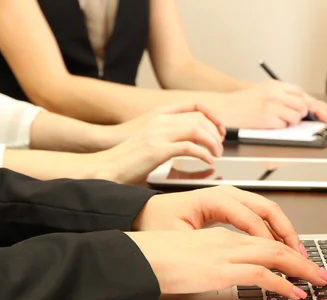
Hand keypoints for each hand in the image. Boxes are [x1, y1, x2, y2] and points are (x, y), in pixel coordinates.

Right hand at [91, 104, 225, 183]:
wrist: (105, 166)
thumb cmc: (126, 157)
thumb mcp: (149, 138)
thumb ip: (168, 135)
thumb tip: (190, 142)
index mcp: (158, 114)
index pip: (194, 106)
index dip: (212, 116)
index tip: (221, 129)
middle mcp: (159, 120)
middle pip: (199, 119)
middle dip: (215, 133)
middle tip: (220, 147)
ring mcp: (158, 134)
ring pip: (197, 130)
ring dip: (212, 143)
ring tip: (216, 155)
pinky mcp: (157, 150)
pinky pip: (189, 148)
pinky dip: (203, 154)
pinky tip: (208, 161)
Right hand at [126, 228, 326, 299]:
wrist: (140, 256)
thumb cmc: (159, 257)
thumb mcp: (193, 256)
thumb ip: (215, 261)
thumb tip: (229, 273)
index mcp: (224, 236)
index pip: (265, 240)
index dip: (288, 251)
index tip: (303, 263)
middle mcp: (230, 240)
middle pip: (278, 245)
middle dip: (305, 259)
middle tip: (323, 273)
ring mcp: (228, 253)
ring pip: (276, 255)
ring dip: (302, 270)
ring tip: (318, 281)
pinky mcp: (222, 269)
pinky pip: (262, 274)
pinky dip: (283, 284)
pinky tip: (295, 294)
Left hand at [133, 185, 306, 255]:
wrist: (145, 214)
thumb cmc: (158, 223)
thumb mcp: (180, 237)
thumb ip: (209, 246)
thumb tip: (234, 258)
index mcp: (216, 199)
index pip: (252, 220)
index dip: (267, 241)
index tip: (280, 261)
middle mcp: (230, 194)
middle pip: (270, 211)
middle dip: (289, 236)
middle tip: (303, 258)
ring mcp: (234, 198)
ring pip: (270, 212)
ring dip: (287, 233)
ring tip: (299, 255)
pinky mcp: (234, 207)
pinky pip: (263, 216)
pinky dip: (276, 231)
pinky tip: (282, 247)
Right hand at [214, 80, 326, 128]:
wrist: (224, 108)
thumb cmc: (245, 104)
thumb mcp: (266, 93)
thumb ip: (286, 97)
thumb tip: (307, 109)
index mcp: (277, 85)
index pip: (306, 96)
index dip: (325, 108)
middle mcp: (277, 93)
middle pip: (306, 105)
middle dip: (321, 116)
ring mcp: (272, 105)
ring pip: (297, 116)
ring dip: (292, 122)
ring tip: (276, 119)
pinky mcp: (268, 117)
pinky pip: (285, 125)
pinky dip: (280, 127)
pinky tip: (268, 123)